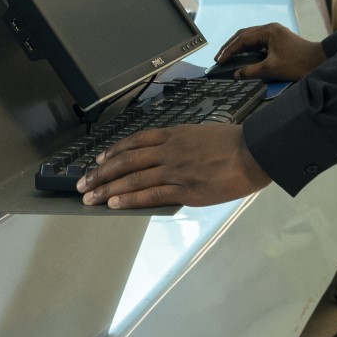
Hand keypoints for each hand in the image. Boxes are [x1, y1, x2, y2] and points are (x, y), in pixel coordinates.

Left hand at [76, 123, 270, 208]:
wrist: (254, 152)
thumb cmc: (234, 142)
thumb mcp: (201, 133)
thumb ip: (182, 143)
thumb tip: (169, 151)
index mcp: (172, 135)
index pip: (134, 142)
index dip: (113, 152)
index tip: (98, 160)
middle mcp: (168, 151)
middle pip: (125, 161)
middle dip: (100, 172)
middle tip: (82, 182)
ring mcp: (174, 170)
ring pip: (132, 179)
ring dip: (106, 188)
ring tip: (89, 196)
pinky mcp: (185, 190)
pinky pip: (150, 195)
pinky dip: (129, 199)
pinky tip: (113, 203)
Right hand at [214, 23, 325, 81]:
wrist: (321, 62)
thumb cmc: (299, 63)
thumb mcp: (272, 69)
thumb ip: (251, 71)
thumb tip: (236, 75)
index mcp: (268, 31)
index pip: (242, 39)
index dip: (229, 50)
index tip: (220, 60)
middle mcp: (270, 29)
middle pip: (244, 35)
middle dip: (231, 46)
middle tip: (219, 57)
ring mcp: (275, 33)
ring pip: (251, 38)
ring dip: (239, 47)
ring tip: (228, 57)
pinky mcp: (279, 40)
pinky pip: (258, 42)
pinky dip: (249, 49)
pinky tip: (243, 56)